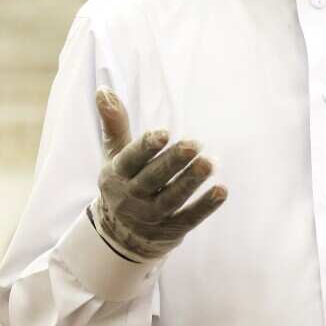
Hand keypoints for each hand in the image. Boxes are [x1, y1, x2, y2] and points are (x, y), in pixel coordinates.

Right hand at [90, 87, 227, 260]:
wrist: (120, 236)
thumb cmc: (124, 182)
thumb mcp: (114, 155)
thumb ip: (114, 124)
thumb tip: (104, 89)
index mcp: (116, 175)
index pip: (130, 159)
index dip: (146, 147)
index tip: (164, 133)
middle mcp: (130, 198)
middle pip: (153, 179)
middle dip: (173, 162)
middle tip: (195, 144)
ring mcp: (150, 218)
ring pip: (171, 199)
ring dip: (190, 182)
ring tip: (209, 163)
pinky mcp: (170, 231)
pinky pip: (188, 219)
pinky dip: (205, 207)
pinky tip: (221, 190)